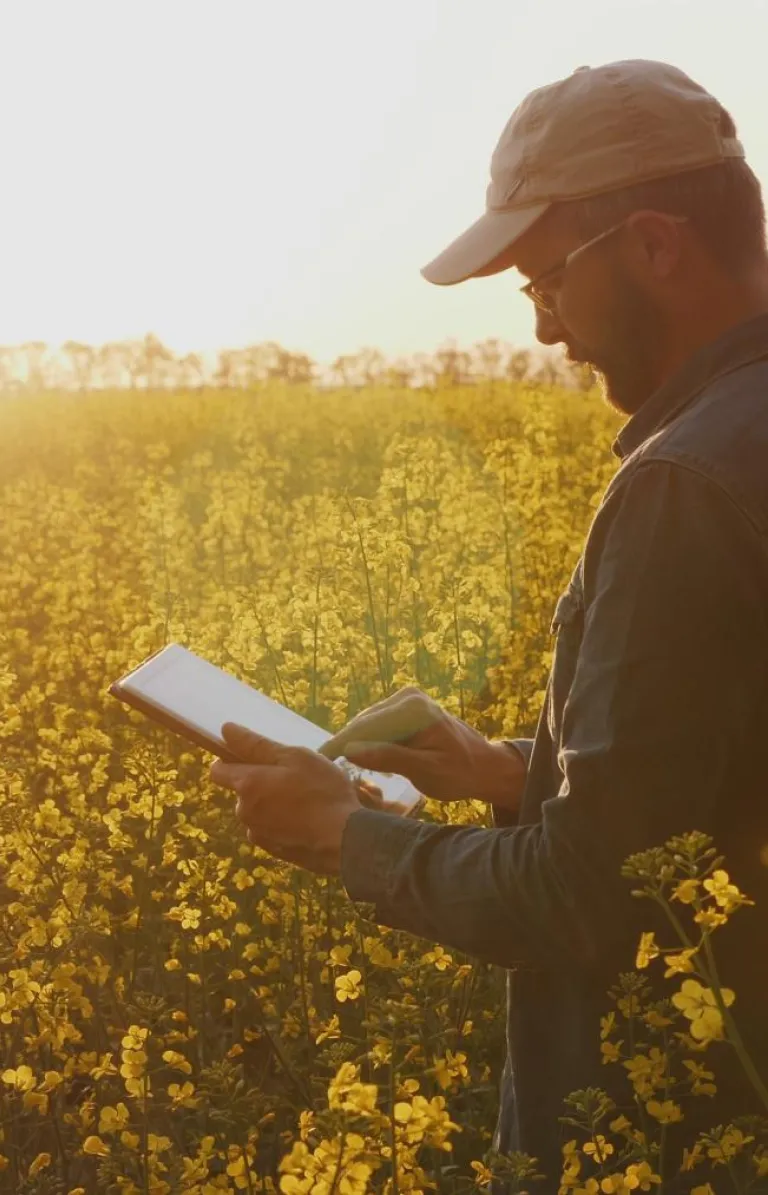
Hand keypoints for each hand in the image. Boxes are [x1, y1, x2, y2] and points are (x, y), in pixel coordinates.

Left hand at [208, 723, 361, 874]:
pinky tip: (306, 819)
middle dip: (261, 781)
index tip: (254, 755)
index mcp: (247, 784)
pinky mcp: (273, 850)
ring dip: (273, 802)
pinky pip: (271, 828)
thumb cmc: (322, 791)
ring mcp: (258, 833)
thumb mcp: (295, 757)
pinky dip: (282, 822)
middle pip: (243, 790)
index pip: (218, 770)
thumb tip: (225, 729)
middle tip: (294, 776)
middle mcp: (245, 811)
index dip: (231, 759)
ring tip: (305, 799)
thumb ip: (257, 745)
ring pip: (259, 810)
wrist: (345, 840)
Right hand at [318, 686, 525, 809]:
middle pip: (363, 724)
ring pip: (367, 725)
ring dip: (356, 745)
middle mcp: (407, 697)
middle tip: (323, 770)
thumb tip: (351, 751)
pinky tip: (363, 759)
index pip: (366, 728)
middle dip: (344, 745)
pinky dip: (368, 741)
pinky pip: (377, 725)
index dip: (338, 745)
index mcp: (413, 709)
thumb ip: (390, 758)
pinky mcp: (404, 706)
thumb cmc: (459, 773)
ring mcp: (405, 699)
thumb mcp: (426, 771)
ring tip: (340, 767)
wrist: (484, 766)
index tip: (316, 761)